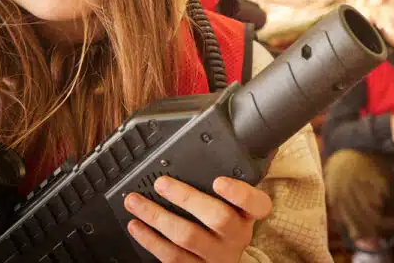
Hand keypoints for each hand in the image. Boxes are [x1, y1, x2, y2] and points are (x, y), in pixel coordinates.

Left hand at [124, 175, 271, 261]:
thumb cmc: (227, 226)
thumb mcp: (237, 207)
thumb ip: (228, 183)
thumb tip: (216, 143)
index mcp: (247, 215)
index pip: (257, 204)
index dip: (240, 193)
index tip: (219, 181)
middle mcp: (235, 236)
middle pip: (218, 218)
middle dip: (186, 198)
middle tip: (162, 183)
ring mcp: (214, 255)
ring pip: (186, 236)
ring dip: (157, 217)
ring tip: (136, 201)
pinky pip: (170, 256)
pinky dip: (149, 239)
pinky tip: (136, 225)